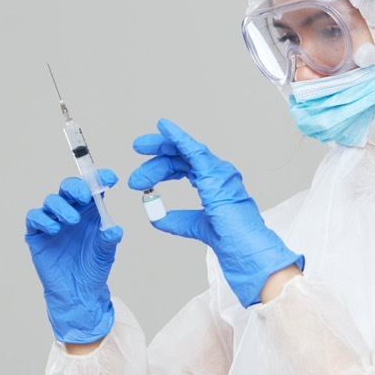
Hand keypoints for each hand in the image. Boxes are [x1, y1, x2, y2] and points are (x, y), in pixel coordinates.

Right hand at [24, 171, 122, 342]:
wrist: (78, 292)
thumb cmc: (92, 269)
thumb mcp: (105, 253)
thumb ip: (109, 239)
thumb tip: (113, 228)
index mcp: (90, 211)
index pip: (93, 187)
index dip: (100, 178)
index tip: (111, 178)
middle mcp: (71, 211)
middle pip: (68, 187)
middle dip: (75, 187)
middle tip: (84, 196)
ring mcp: (53, 220)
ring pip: (51, 200)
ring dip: (61, 206)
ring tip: (72, 221)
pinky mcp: (37, 233)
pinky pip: (35, 217)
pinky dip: (43, 219)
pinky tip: (54, 229)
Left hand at [128, 119, 303, 306]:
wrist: (241, 247)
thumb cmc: (228, 237)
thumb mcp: (194, 226)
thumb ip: (177, 221)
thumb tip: (156, 216)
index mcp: (213, 182)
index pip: (183, 166)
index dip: (160, 169)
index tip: (140, 180)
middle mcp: (217, 172)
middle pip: (181, 156)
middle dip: (155, 157)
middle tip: (134, 174)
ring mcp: (218, 171)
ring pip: (184, 150)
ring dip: (160, 148)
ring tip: (139, 147)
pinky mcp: (215, 173)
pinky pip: (194, 149)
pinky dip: (178, 137)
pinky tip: (164, 127)